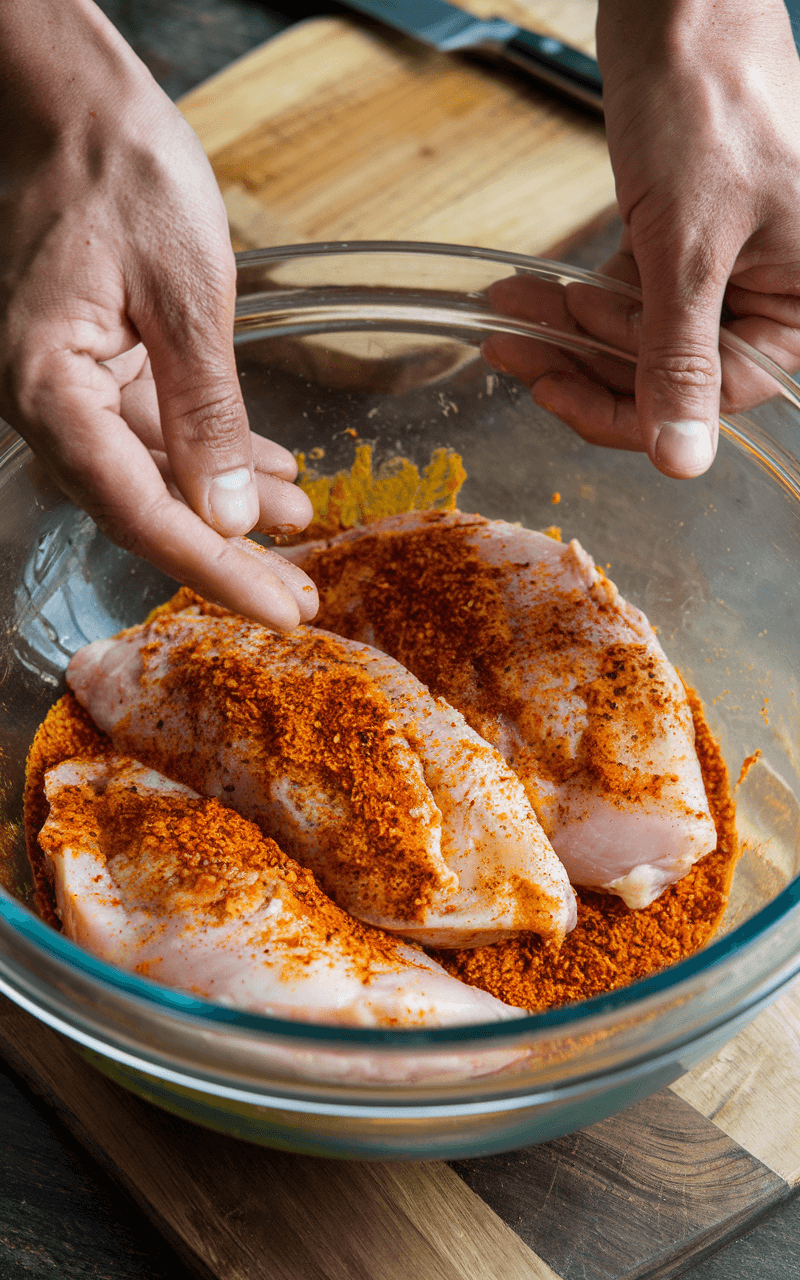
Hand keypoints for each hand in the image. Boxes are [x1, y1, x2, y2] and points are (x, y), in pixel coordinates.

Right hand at [0, 0, 316, 629]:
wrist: (76, 104)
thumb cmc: (120, 172)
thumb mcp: (185, 293)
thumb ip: (206, 412)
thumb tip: (228, 514)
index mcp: (49, 387)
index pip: (136, 508)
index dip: (212, 569)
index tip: (276, 609)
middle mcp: (49, 401)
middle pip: (143, 506)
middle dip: (228, 554)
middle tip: (297, 598)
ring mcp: (74, 385)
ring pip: (157, 473)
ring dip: (232, 502)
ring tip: (303, 522)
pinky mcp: (103, 366)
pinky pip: (161, 430)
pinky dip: (219, 452)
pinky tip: (273, 472)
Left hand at [485, 0, 799, 478]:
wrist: (684, 6)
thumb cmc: (710, 104)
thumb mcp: (689, 249)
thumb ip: (680, 360)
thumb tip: (683, 459)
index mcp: (798, 307)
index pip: (713, 398)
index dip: (628, 408)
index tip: (556, 396)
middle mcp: (768, 296)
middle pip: (667, 372)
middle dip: (584, 361)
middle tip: (516, 350)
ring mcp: (722, 272)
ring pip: (636, 338)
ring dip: (567, 333)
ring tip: (509, 319)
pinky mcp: (680, 246)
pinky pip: (624, 297)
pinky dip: (573, 300)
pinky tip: (524, 298)